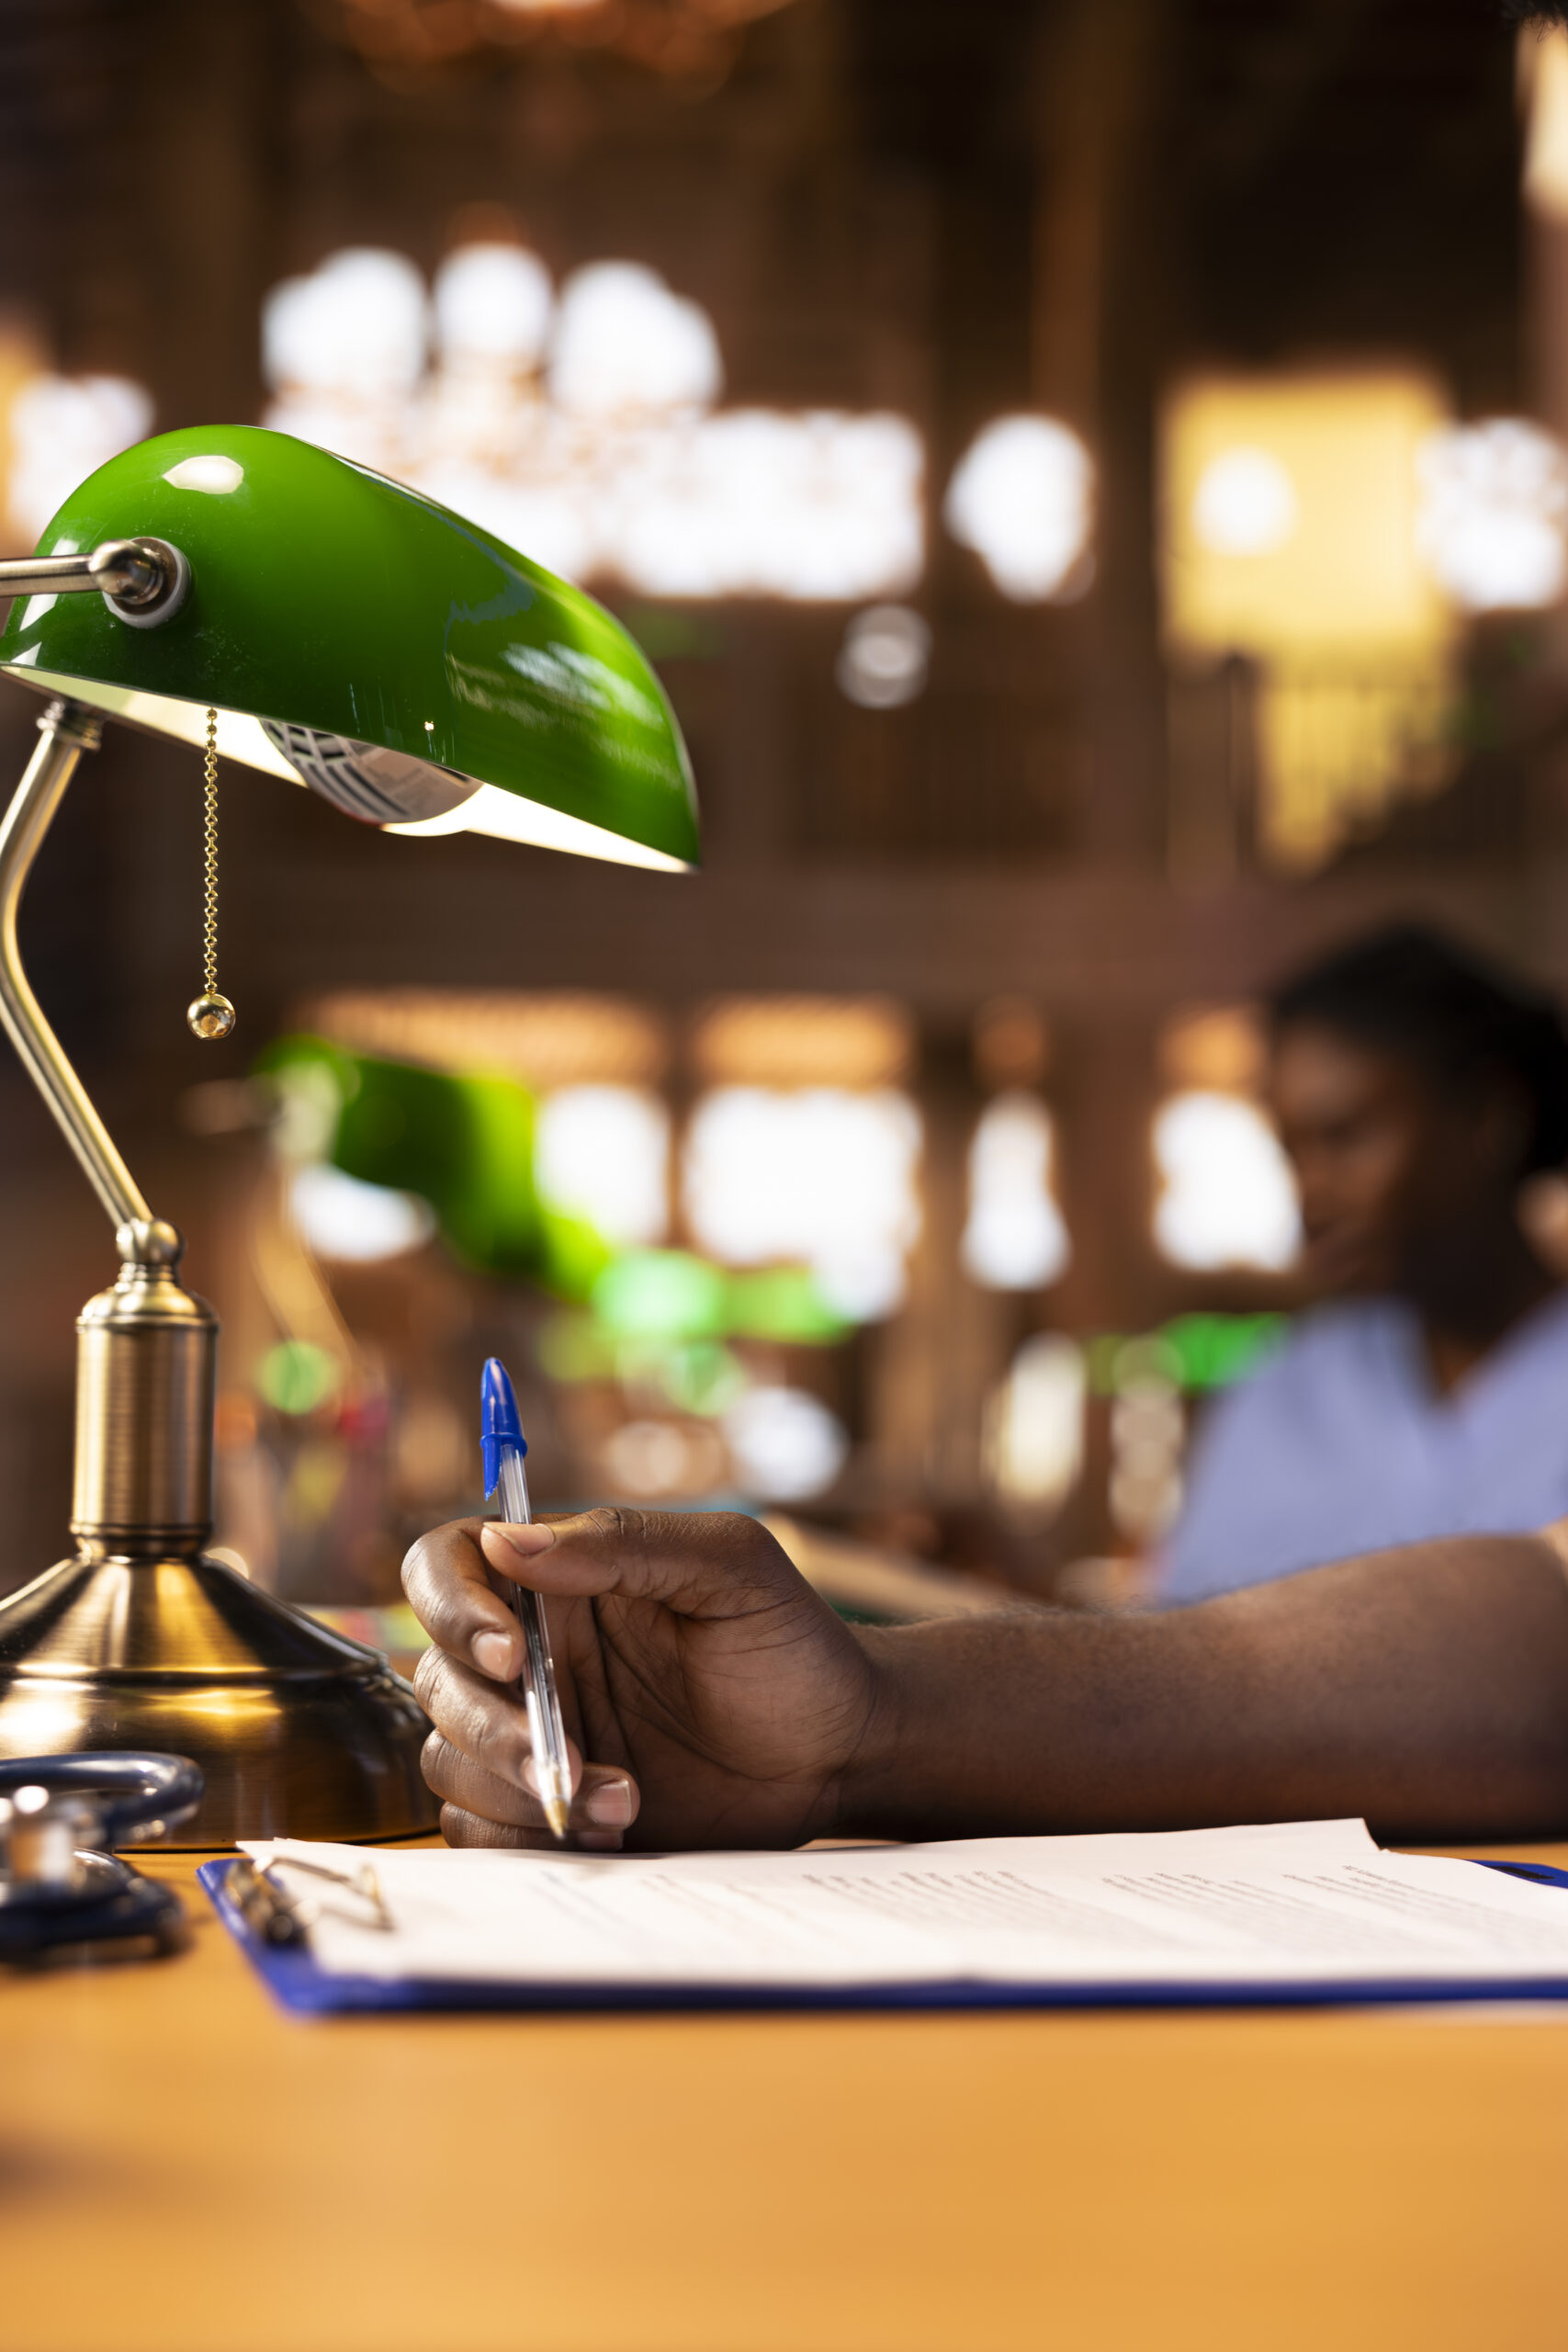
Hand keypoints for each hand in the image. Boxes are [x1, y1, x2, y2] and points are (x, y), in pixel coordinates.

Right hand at [402, 1509, 881, 1850]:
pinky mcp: (548, 1806)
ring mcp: (536, 1732)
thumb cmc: (791, 1643)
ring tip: (626, 1799)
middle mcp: (532, 1653)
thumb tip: (509, 1541)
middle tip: (576, 1755)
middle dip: (495, 1726)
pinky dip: (526, 1836)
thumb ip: (622, 1544)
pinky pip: (478, 1828)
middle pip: (439, 1678)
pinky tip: (615, 1826)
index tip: (511, 1653)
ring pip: (449, 1759)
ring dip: (520, 1787)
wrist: (838, 1751)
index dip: (452, 1607)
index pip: (446, 1567)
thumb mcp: (729, 1568)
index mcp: (559, 1580)